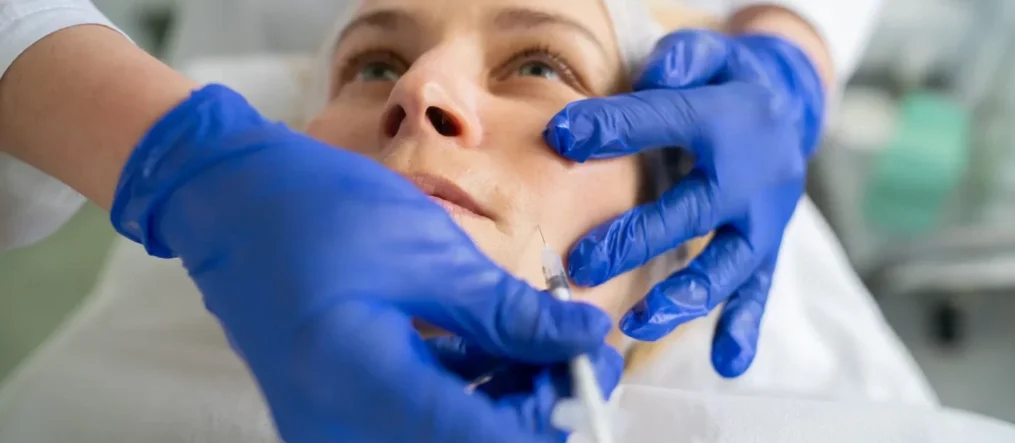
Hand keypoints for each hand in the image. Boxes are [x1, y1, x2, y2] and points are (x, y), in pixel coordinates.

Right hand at [111, 85, 619, 442]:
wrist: (230, 201)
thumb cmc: (318, 209)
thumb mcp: (429, 252)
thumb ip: (509, 312)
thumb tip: (583, 341)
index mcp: (359, 386)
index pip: (486, 440)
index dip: (553, 413)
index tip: (592, 368)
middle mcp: (338, 430)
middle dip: (534, 407)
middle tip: (573, 349)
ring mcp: (332, 430)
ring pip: (449, 438)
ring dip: (505, 399)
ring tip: (535, 336)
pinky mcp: (336, 416)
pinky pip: (418, 424)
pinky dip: (465, 393)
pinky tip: (490, 346)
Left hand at [544, 30, 824, 376]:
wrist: (789, 110)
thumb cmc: (725, 86)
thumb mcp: (709, 58)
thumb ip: (679, 62)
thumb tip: (649, 75)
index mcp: (732, 118)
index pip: (671, 121)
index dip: (618, 128)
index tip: (562, 138)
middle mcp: (753, 174)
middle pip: (694, 208)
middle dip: (638, 237)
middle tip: (582, 263)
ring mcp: (764, 219)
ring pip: (729, 261)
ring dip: (686, 295)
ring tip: (639, 323)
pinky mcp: (769, 249)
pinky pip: (760, 290)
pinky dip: (743, 327)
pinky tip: (726, 364)